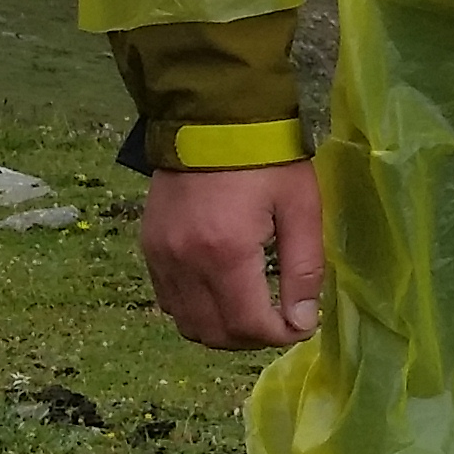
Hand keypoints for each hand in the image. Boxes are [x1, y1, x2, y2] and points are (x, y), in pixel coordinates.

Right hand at [143, 158, 326, 350]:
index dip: (280, 336)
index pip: (248, 326)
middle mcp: (185, 263)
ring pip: (187, 324)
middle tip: (280, 320)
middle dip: (252, 338)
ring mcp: (160, 257)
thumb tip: (302, 322)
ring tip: (253, 311)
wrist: (213, 114)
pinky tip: (221, 293)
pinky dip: (195, 310)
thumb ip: (304, 270)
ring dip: (222, 330)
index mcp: (226, 253)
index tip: (302, 325)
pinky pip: (168, 300)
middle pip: (214, 334)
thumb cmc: (266, 157)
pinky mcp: (149, 247)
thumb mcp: (301, 208)